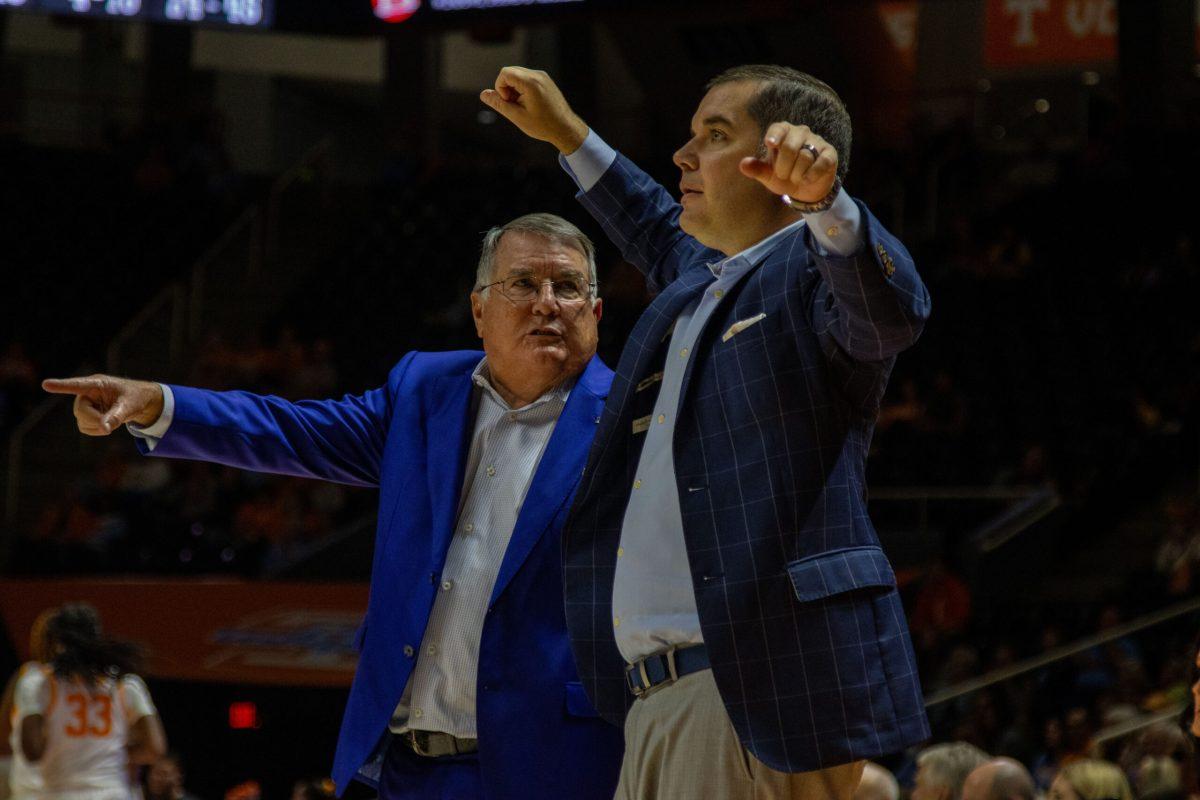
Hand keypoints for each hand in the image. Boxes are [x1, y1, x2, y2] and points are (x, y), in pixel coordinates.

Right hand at [42, 375, 163, 435]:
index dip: (61, 386)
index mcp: (98, 384)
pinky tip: (107, 424)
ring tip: (113, 419)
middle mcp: (88, 393)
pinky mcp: (86, 414)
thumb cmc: (135, 398)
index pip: (77, 385)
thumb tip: (104, 428)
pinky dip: (97, 430)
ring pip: (82, 421)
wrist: (139, 401)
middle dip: (94, 420)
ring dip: (97, 426)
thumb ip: (117, 416)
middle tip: (109, 427)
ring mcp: (85, 404)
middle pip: (80, 410)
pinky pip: (85, 427)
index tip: (46, 384)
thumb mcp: (130, 406)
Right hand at [480, 67, 589, 154]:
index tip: (509, 102)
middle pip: (510, 72)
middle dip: (506, 88)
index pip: (504, 73)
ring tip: (522, 106)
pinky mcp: (545, 80)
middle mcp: (538, 75)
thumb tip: (483, 94)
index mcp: (531, 82)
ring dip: (514, 89)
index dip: (500, 88)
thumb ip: (499, 104)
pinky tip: (528, 104)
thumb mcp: (517, 116)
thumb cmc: (542, 125)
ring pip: (518, 75)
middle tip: (514, 105)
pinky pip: (526, 79)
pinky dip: (522, 89)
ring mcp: (543, 76)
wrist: (565, 128)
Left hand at [738, 123, 838, 203]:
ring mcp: (816, 142)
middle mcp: (800, 133)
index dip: (774, 135)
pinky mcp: (829, 154)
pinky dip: (812, 175)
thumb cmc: (785, 176)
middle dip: (783, 167)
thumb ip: (757, 169)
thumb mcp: (768, 175)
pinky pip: (821, 163)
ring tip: (796, 178)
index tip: (770, 143)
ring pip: (805, 156)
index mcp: (783, 133)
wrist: (805, 189)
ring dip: (797, 174)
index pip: (778, 128)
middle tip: (783, 175)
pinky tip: (807, 180)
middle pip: (790, 146)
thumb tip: (742, 165)